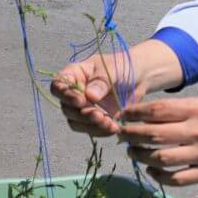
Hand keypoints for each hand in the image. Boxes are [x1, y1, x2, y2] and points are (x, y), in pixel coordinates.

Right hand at [51, 38, 185, 136]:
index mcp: (74, 74)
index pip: (58, 86)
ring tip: (109, 123)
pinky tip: (114, 128)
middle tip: (99, 115)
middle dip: (82, 114)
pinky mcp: (94, 119)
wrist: (139, 77)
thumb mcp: (113, 69)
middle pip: (66, 108)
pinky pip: (90, 129)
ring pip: (76, 122)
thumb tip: (90, 96)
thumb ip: (101, 81)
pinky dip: (100, 131)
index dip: (65, 96)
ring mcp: (83, 107)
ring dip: (90, 126)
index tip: (81, 101)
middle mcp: (74, 92)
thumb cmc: (123, 66)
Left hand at [118, 98, 197, 187]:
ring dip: (141, 156)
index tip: (123, 115)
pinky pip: (178, 178)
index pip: (157, 111)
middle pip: (154, 135)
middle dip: (131, 135)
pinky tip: (152, 170)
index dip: (135, 114)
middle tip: (121, 135)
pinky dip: (160, 175)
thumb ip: (183, 109)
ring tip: (133, 152)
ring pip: (161, 158)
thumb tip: (149, 114)